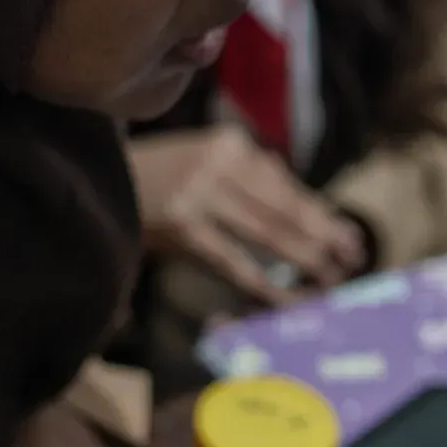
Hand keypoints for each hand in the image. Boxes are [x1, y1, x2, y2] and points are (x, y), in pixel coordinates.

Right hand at [131, 125, 365, 304]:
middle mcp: (220, 164)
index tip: (350, 237)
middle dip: (325, 238)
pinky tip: (289, 301)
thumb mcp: (209, 162)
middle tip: (352, 263)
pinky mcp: (185, 229)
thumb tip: (314, 215)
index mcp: (233, 145)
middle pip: (287, 209)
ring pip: (270, 234)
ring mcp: (202, 195)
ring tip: (330, 281)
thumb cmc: (160, 177)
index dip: (323, 214)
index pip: (289, 185)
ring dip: (306, 260)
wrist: (95, 179)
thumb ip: (255, 181)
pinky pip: (236, 264)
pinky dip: (266, 285)